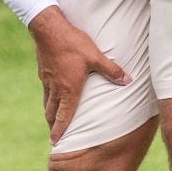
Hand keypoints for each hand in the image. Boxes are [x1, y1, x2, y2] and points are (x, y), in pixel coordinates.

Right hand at [28, 7, 129, 145]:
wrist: (48, 28)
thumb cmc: (72, 43)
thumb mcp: (95, 56)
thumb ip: (112, 70)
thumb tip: (128, 81)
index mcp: (69, 89)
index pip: (63, 117)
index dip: (60, 131)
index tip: (55, 142)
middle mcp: (56, 88)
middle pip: (51, 113)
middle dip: (53, 126)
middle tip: (54, 136)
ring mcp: (47, 80)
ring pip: (46, 102)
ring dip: (49, 113)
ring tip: (52, 119)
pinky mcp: (43, 71)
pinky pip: (45, 90)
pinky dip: (48, 98)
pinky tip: (52, 94)